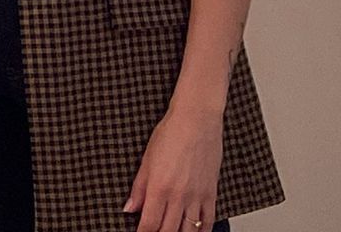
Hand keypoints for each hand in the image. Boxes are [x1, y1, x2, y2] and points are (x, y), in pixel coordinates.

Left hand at [124, 101, 223, 231]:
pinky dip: (201, 231)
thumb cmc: (171, 134)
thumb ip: (138, 187)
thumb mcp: (146, 159)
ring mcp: (197, 197)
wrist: (197, 121)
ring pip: (189, 231)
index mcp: (159, 187)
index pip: (149, 223)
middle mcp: (179, 196)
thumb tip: (129, 208)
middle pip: (168, 230)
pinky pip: (208, 221)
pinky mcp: (211, 194)